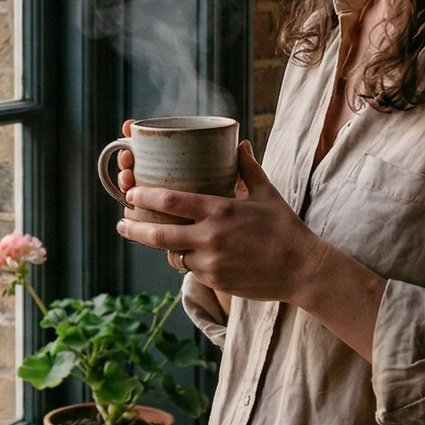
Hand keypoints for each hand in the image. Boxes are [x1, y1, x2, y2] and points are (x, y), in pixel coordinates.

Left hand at [117, 143, 383, 356]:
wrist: (302, 269)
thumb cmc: (284, 228)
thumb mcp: (266, 193)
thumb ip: (248, 168)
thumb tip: (240, 143)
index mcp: (220, 210)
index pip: (170, 202)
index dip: (145, 197)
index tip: (131, 194)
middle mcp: (211, 237)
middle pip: (158, 235)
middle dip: (134, 228)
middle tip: (122, 222)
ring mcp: (211, 262)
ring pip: (173, 255)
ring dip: (165, 247)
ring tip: (157, 238)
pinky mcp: (216, 281)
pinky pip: (190, 270)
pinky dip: (187, 261)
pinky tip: (189, 254)